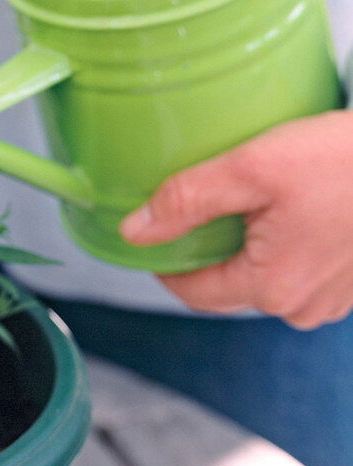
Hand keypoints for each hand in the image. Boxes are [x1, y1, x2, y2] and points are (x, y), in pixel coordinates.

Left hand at [118, 112, 352, 328]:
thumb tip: (133, 231)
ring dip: (247, 249)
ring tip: (251, 203)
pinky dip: (284, 247)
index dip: (163, 260)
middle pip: (225, 288)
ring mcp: (333, 300)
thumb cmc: (347, 159)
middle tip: (201, 206)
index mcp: (272, 288)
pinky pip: (300, 272)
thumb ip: (185, 200)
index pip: (189, 291)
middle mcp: (302, 307)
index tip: (154, 227)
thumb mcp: (251, 167)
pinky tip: (289, 211)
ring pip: (264, 280)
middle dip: (205, 252)